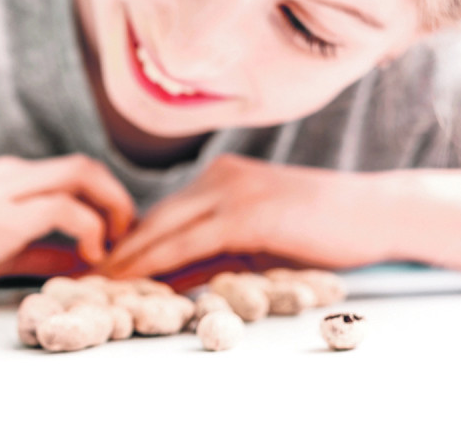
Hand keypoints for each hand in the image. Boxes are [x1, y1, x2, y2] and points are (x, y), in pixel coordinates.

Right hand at [0, 154, 133, 309]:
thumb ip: (39, 251)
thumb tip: (82, 261)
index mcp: (2, 179)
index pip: (68, 174)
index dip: (103, 201)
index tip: (116, 236)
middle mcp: (6, 175)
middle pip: (83, 165)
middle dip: (115, 197)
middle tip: (125, 236)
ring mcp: (3, 191)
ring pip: (81, 174)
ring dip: (111, 209)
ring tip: (113, 247)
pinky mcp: (0, 217)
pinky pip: (65, 209)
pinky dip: (90, 231)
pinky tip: (90, 258)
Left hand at [96, 154, 391, 282]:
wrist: (375, 213)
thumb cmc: (324, 230)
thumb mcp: (259, 239)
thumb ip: (218, 251)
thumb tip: (177, 278)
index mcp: (220, 177)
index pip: (165, 212)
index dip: (131, 239)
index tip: (102, 262)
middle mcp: (218, 177)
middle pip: (155, 217)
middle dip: (119, 248)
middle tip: (85, 273)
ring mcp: (231, 191)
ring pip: (165, 228)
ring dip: (129, 257)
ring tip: (99, 282)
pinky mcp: (246, 213)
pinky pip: (191, 242)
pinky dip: (159, 261)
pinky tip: (136, 279)